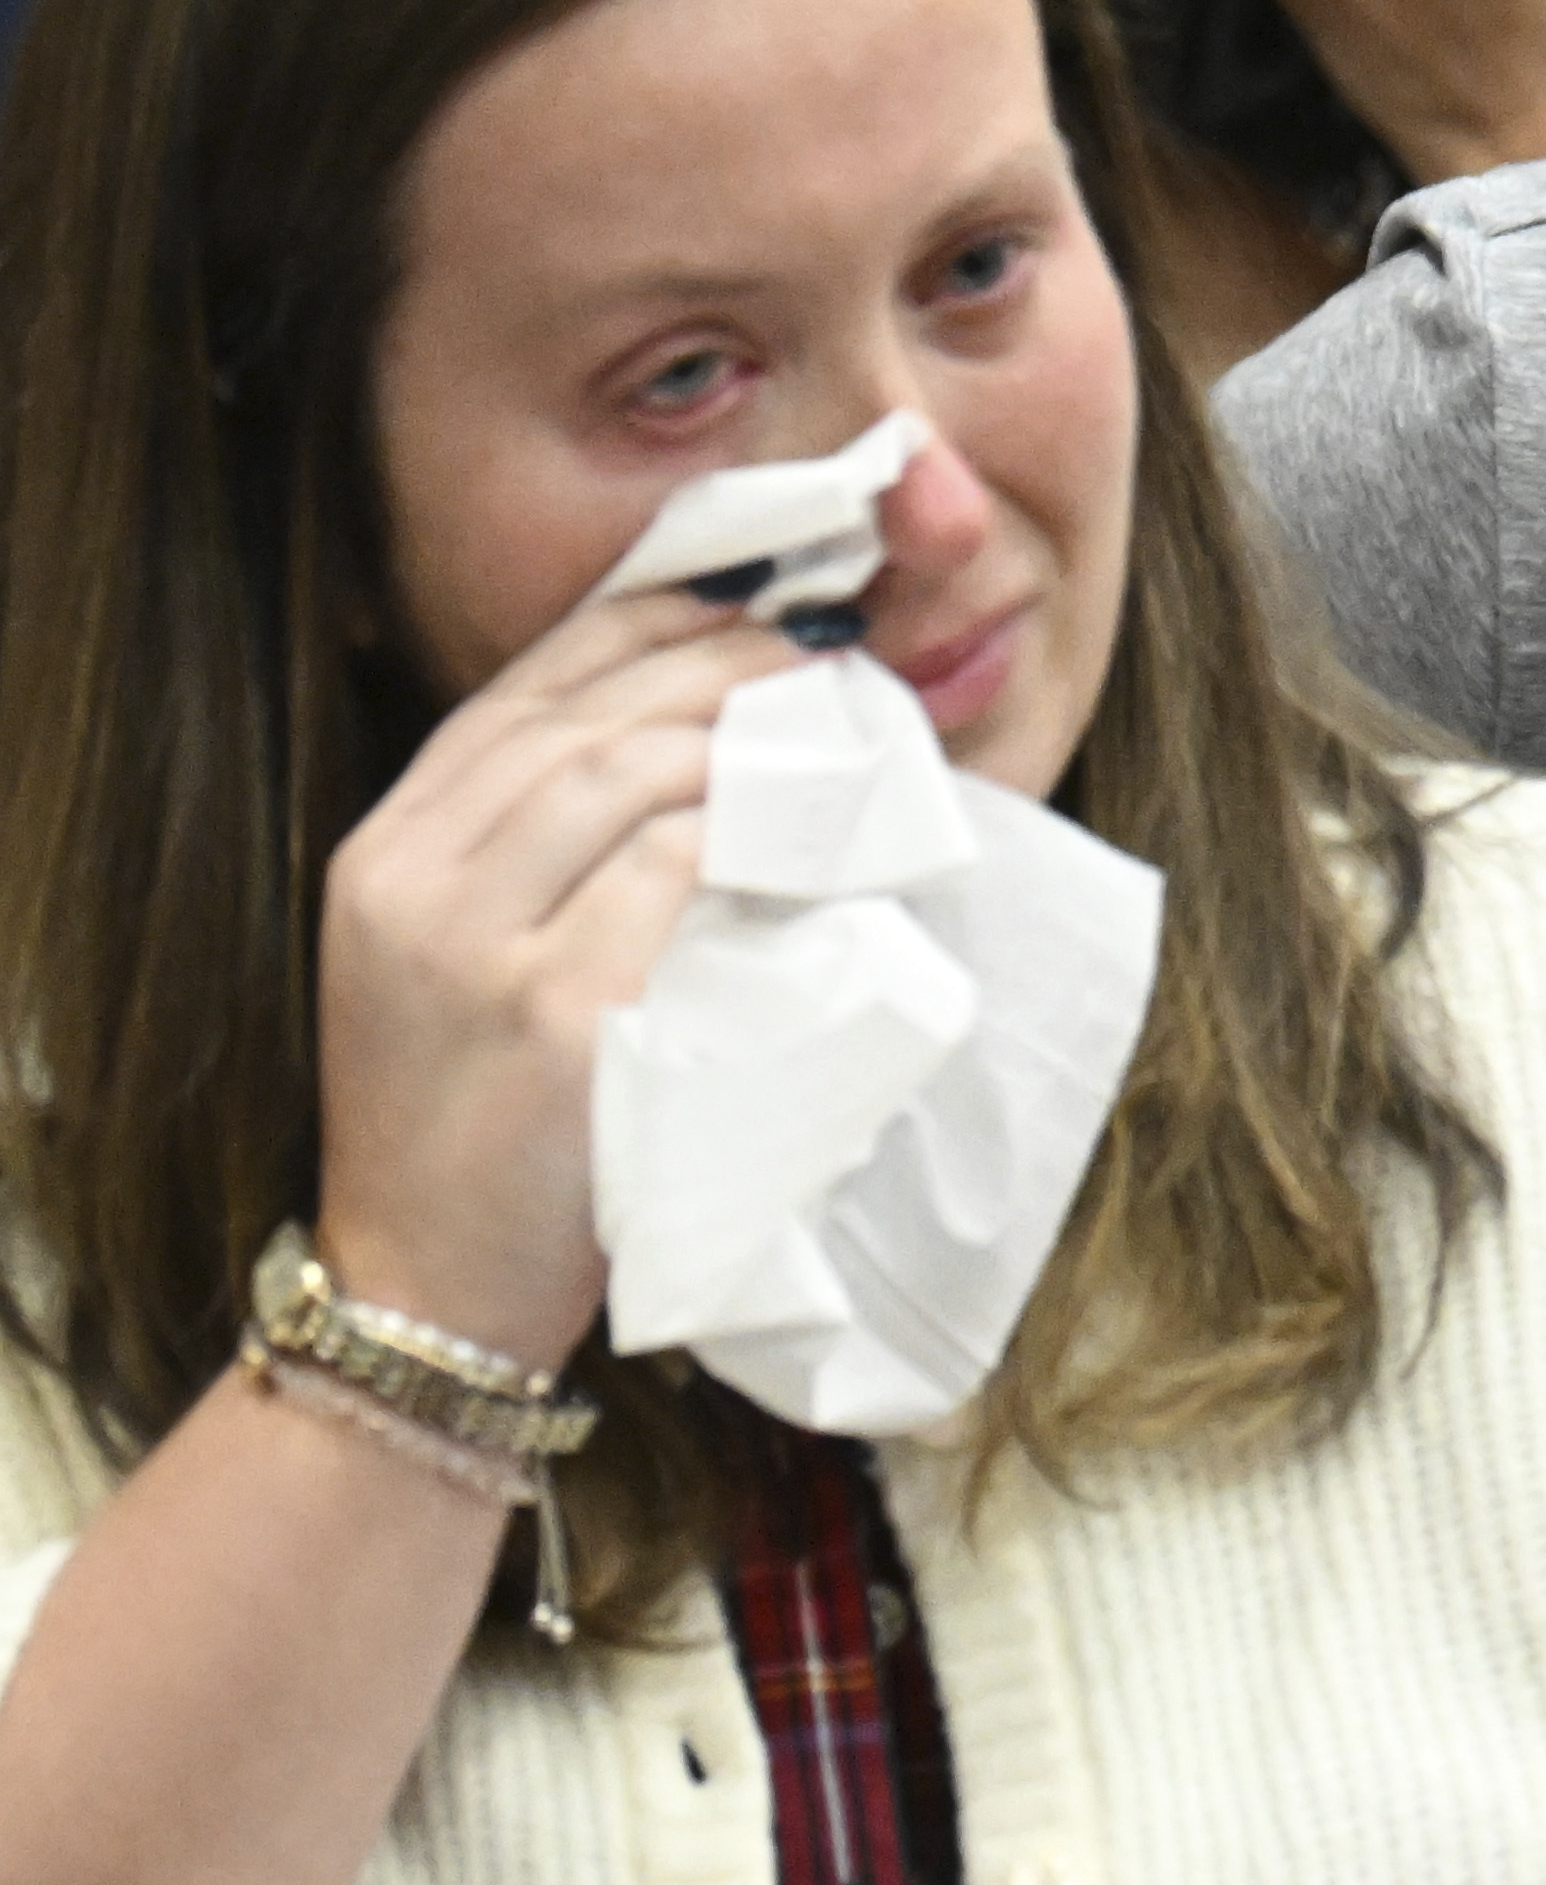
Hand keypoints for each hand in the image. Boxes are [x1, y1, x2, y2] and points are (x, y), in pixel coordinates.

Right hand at [311, 590, 795, 1372]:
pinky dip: (740, 829)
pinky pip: (663, 873)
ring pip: (621, 775)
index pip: (517, 694)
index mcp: (382, 857)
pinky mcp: (554, 1014)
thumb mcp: (457, 967)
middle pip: (577, 718)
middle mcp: (408, 883)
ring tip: (824, 716)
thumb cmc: (475, 1134)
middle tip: (818, 642)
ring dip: (738, 732)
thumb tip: (685, 741)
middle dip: (710, 660)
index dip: (638, 624)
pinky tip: (803, 817)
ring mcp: (473, 949)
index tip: (741, 592)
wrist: (426, 1292)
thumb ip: (531, 857)